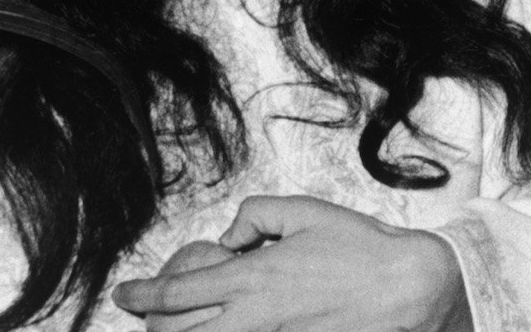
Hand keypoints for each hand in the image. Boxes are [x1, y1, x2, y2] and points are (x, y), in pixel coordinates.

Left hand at [112, 195, 471, 331]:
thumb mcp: (307, 212)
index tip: (124, 294)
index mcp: (254, 276)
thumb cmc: (361, 249)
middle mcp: (253, 318)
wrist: (406, 289)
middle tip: (150, 317)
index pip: (177, 292)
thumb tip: (229, 235)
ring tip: (176, 329)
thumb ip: (257, 214)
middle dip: (153, 327)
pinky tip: (226, 331)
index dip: (141, 296)